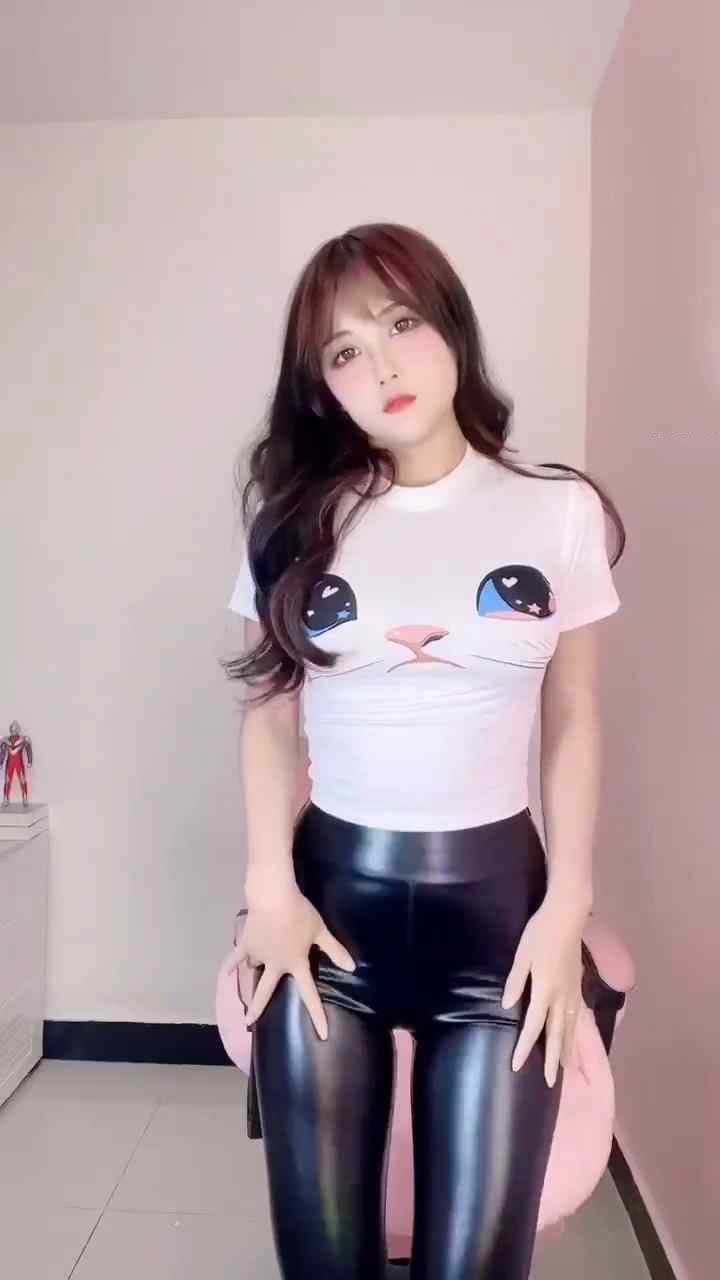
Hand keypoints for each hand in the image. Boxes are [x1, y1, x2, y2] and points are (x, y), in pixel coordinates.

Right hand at [223, 886, 355, 1040]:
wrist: (273, 897)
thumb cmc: (300, 913)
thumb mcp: (320, 931)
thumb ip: (335, 950)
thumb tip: (352, 967)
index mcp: (295, 963)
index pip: (308, 993)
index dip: (317, 1015)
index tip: (322, 1034)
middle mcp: (275, 964)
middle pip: (266, 991)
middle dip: (258, 1008)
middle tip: (250, 1023)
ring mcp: (258, 954)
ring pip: (254, 967)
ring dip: (254, 969)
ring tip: (252, 969)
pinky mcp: (247, 943)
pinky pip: (236, 956)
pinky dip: (231, 964)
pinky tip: (226, 972)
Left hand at [500, 893, 588, 1086]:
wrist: (568, 914)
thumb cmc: (540, 932)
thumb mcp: (522, 954)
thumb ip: (515, 981)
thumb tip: (506, 1006)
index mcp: (545, 990)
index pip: (533, 1026)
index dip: (524, 1047)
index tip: (516, 1066)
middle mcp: (561, 996)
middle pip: (556, 1035)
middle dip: (552, 1060)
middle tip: (550, 1083)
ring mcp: (572, 991)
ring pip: (570, 1028)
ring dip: (567, 1049)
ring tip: (565, 1068)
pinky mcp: (577, 984)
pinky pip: (577, 1016)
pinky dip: (575, 1032)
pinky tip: (574, 1037)